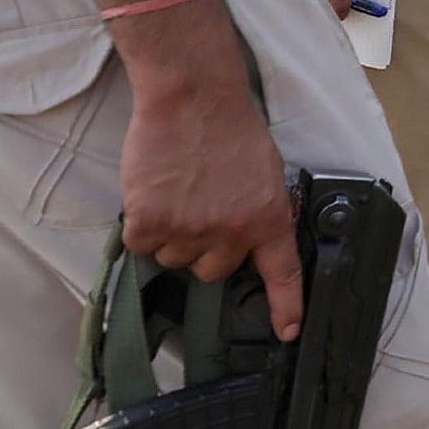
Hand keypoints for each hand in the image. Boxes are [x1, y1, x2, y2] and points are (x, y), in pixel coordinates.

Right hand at [116, 66, 302, 338]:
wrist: (192, 97)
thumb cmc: (231, 127)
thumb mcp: (265, 173)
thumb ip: (257, 210)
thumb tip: (244, 239)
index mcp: (268, 218)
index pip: (282, 273)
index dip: (286, 307)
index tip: (288, 332)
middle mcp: (231, 232)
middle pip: (210, 270)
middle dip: (202, 248)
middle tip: (198, 209)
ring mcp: (189, 229)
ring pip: (172, 257)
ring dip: (170, 234)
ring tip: (176, 192)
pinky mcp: (150, 220)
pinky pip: (140, 243)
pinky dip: (140, 222)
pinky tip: (152, 192)